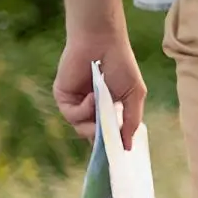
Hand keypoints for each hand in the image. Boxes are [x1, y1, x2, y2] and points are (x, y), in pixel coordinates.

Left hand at [54, 31, 145, 151]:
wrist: (102, 42)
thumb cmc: (121, 64)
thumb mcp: (134, 94)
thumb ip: (132, 121)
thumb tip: (128, 147)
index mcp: (108, 107)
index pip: (107, 133)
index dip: (111, 144)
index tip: (117, 155)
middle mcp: (91, 108)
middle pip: (93, 135)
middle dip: (101, 138)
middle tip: (109, 137)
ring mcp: (76, 104)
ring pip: (81, 128)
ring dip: (93, 121)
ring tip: (102, 105)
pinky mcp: (63, 98)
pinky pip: (72, 115)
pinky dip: (84, 109)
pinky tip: (92, 96)